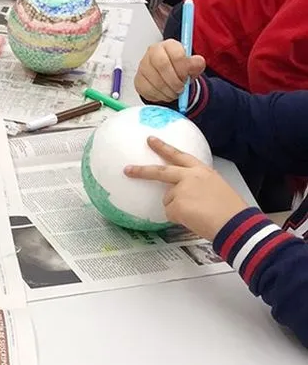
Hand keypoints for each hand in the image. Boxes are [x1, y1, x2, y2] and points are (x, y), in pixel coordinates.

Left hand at [125, 137, 246, 240]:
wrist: (235, 223)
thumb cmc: (230, 210)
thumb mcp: (217, 189)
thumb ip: (198, 186)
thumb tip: (187, 194)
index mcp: (202, 171)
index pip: (180, 155)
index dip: (164, 148)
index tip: (151, 140)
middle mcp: (190, 176)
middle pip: (160, 171)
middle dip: (142, 170)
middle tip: (128, 169)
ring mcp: (181, 189)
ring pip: (168, 201)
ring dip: (178, 209)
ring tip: (198, 214)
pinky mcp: (175, 205)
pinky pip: (170, 214)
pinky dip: (179, 219)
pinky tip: (194, 220)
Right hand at [135, 39, 206, 102]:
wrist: (167, 77)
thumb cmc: (179, 69)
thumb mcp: (192, 66)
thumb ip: (196, 64)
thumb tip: (197, 62)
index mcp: (169, 45)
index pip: (176, 54)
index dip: (183, 69)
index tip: (187, 78)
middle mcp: (153, 51)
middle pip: (162, 65)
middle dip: (174, 81)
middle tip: (180, 89)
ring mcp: (143, 65)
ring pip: (155, 80)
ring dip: (168, 91)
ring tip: (175, 93)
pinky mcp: (138, 79)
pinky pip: (148, 90)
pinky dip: (159, 96)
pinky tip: (165, 94)